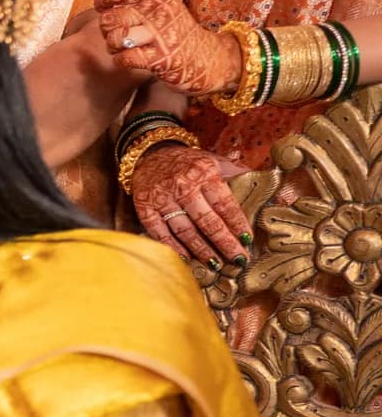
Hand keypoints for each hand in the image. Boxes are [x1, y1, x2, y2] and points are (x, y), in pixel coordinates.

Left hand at [95, 0, 241, 95]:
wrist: (206, 56)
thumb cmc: (173, 28)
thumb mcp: (159, 2)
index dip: (103, 0)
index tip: (105, 8)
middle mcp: (160, 10)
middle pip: (111, 17)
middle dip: (106, 29)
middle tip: (116, 33)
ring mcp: (161, 34)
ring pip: (116, 37)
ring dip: (113, 46)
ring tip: (122, 46)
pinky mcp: (161, 57)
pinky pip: (125, 58)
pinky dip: (121, 60)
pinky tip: (129, 58)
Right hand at [132, 143, 251, 268]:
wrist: (149, 153)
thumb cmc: (188, 162)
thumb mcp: (215, 161)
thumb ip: (239, 175)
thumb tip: (272, 192)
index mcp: (204, 173)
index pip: (225, 204)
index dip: (237, 225)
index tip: (247, 241)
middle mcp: (183, 186)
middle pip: (207, 221)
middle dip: (224, 243)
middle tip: (237, 259)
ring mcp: (162, 198)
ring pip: (184, 230)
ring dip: (201, 249)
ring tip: (216, 264)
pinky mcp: (144, 207)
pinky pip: (159, 232)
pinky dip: (173, 247)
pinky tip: (186, 258)